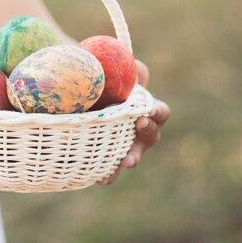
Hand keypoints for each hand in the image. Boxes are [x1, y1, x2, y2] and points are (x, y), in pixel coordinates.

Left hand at [97, 60, 169, 185]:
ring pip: (134, 154)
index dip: (156, 113)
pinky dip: (109, 173)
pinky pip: (112, 168)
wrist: (82, 95)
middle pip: (152, 135)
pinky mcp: (110, 155)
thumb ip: (125, 64)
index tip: (144, 114)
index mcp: (145, 108)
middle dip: (147, 132)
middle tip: (139, 127)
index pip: (159, 111)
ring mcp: (126, 143)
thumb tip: (131, 67)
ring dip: (132, 158)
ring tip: (125, 162)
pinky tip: (100, 178)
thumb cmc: (104, 79)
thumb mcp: (114, 67)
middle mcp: (140, 128)